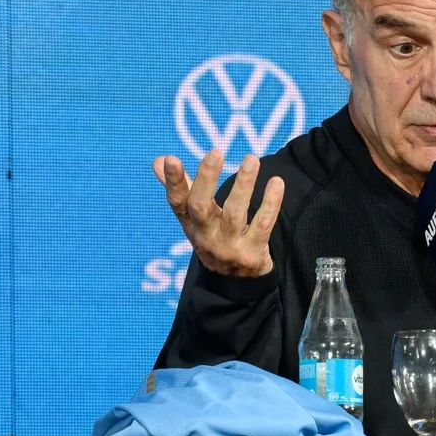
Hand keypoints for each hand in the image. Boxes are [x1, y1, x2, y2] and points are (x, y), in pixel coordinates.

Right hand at [152, 150, 284, 277]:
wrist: (235, 283)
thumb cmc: (214, 238)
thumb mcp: (194, 220)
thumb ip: (182, 188)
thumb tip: (159, 160)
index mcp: (191, 224)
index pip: (177, 202)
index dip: (173, 182)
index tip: (171, 159)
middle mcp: (206, 236)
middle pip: (201, 207)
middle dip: (206, 179)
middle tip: (215, 152)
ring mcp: (229, 246)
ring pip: (235, 214)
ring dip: (243, 185)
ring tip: (251, 159)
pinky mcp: (252, 253)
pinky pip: (263, 225)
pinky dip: (270, 204)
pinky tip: (276, 183)